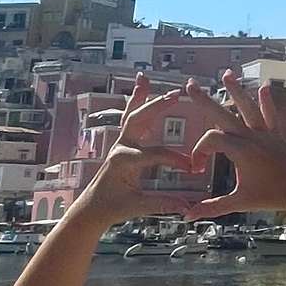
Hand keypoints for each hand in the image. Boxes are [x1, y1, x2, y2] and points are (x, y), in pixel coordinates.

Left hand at [69, 75, 198, 224]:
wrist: (91, 208)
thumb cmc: (112, 208)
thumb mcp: (138, 206)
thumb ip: (163, 204)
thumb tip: (188, 207)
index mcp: (124, 160)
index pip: (157, 153)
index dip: (177, 160)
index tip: (194, 168)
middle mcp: (120, 147)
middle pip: (140, 120)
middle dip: (158, 107)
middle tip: (177, 94)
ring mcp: (119, 144)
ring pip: (131, 115)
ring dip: (140, 96)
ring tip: (145, 77)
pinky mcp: (121, 144)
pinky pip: (129, 119)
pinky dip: (135, 103)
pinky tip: (141, 89)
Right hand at [186, 72, 285, 219]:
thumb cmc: (273, 197)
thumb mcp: (241, 202)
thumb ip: (213, 208)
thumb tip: (187, 216)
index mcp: (242, 152)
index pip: (210, 140)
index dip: (198, 152)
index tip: (197, 169)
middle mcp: (253, 138)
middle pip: (223, 114)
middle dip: (204, 100)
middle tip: (189, 85)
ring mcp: (266, 135)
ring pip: (248, 108)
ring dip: (236, 91)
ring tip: (226, 74)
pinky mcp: (278, 136)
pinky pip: (272, 115)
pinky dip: (268, 102)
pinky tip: (264, 87)